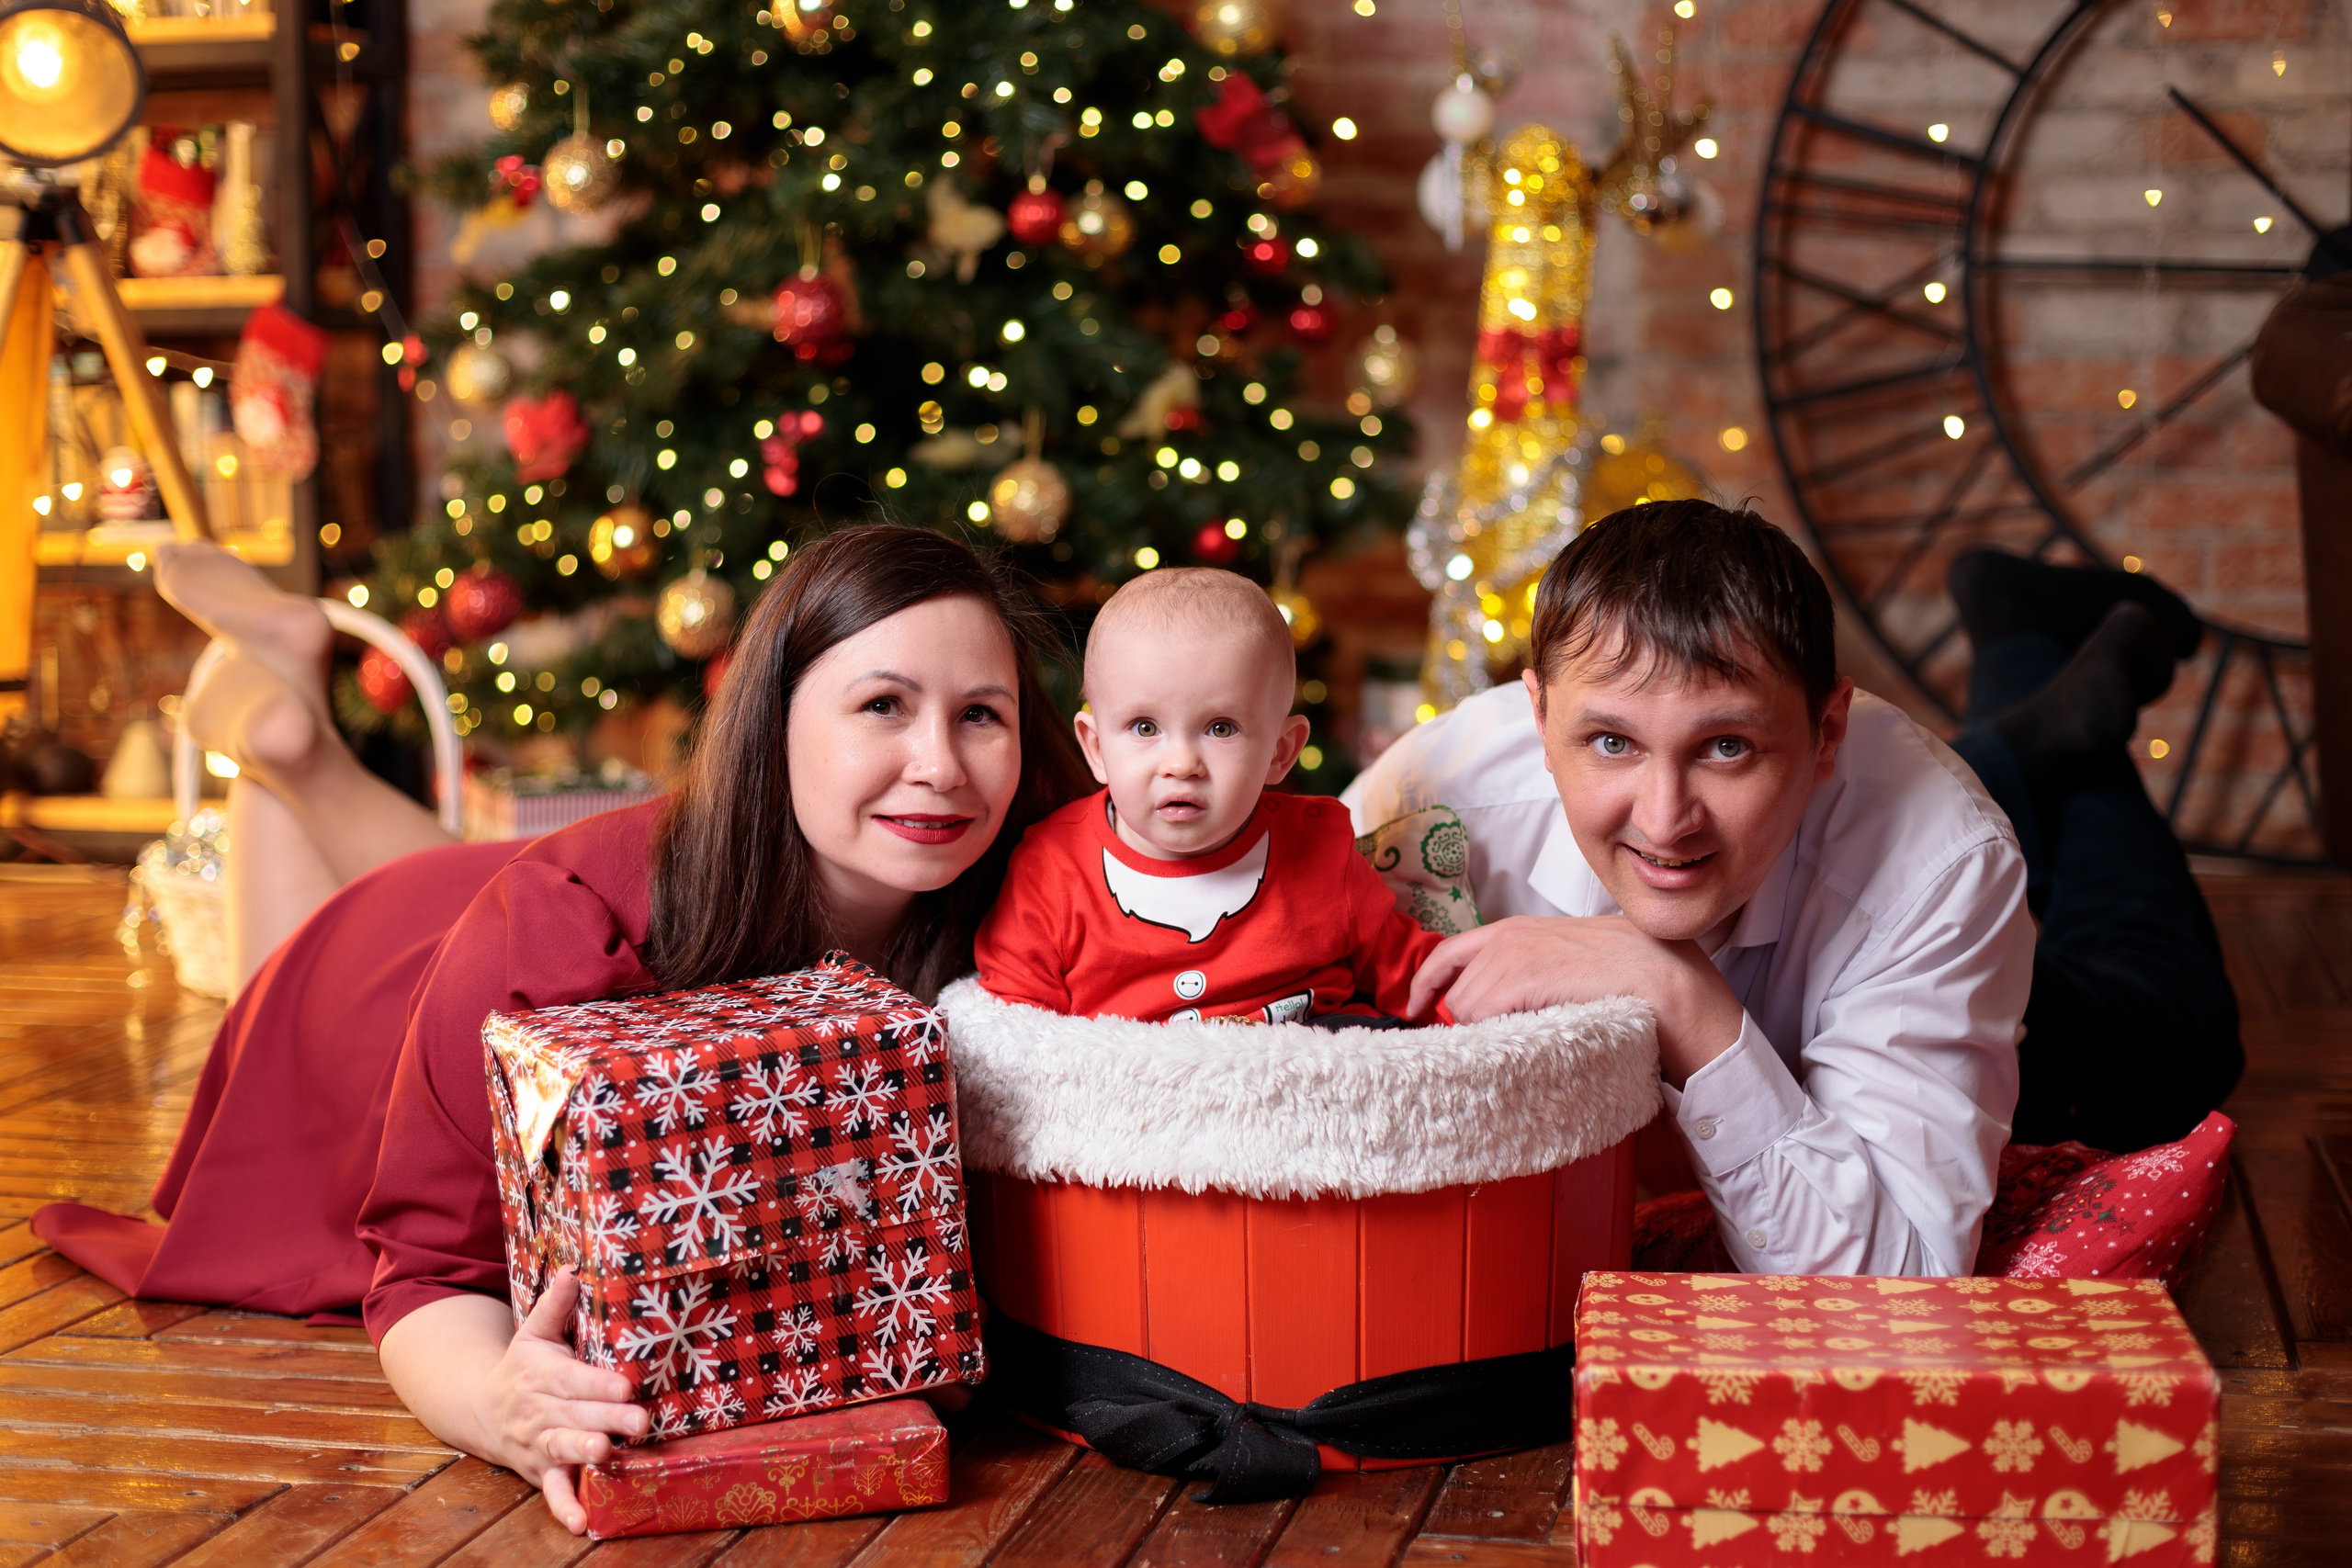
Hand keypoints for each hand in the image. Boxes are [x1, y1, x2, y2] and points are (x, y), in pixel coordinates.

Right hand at [472, 1268, 647, 1533]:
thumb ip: (555, 1304)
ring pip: (563, 1451)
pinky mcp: (541, 1471)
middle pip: (576, 1416)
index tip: (625, 1384)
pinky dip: (565, 1507)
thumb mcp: (534, 1332)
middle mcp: (541, 1412)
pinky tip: (583, 1523)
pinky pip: (552, 1492)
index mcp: (543, 1375)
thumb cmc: (523, 1367)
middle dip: (607, 1419)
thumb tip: (573, 1267)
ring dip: (585, 1455)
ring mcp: (540, 1444)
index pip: (573, 1379)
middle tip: (639, 1422)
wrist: (482, 1409)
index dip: (598, 1383)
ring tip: (607, 1455)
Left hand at [1410, 916, 1745, 1086]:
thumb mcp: (1572, 958)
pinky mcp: (1527, 978)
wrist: (1673, 984)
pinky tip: (1519, 1046)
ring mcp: (1518, 955)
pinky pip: (1481, 1014)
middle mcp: (1511, 936)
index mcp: (1520, 929)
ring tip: (1521, 1047)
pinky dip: (1488, 1036)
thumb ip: (1532, 970)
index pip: (1449, 953)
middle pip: (1454, 989)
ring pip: (1465, 1006)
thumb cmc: (1633, 977)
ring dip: (1480, 1033)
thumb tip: (1494, 1003)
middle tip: (1490, 1047)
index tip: (1414, 1010)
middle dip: (1462, 1022)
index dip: (1425, 985)